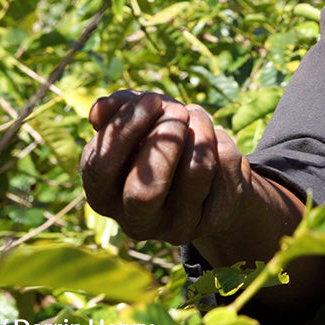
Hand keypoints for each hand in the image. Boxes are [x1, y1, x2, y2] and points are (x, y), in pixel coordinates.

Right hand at [80, 90, 250, 245]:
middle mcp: (136, 221)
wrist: (206, 173)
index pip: (100, 168)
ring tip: (197, 115)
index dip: (126, 128)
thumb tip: (100, 108)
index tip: (151, 99)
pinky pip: (225, 163)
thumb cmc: (160, 142)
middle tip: (178, 110)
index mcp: (104, 196)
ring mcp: (179, 225)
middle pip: (145, 189)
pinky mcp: (216, 217)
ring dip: (201, 128)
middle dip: (166, 139)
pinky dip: (221, 137)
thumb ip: (117, 113)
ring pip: (197, 169)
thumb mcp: (138, 123)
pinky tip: (215, 142)